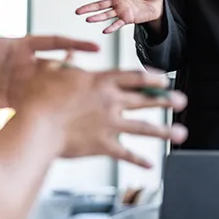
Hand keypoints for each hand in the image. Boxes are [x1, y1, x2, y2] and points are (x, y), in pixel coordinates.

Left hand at [0, 3, 99, 109]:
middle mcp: (28, 65)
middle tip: (93, 79)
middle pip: (59, 66)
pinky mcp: (18, 101)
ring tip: (84, 97)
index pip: (54, 42)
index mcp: (22, 47)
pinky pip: (39, 104)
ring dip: (67, 90)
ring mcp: (25, 84)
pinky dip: (51, 107)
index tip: (95, 47)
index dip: (74, 44)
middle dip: (76, 71)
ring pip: (53, 86)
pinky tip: (63, 114)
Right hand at [17, 62, 187, 168]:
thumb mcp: (51, 72)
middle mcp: (110, 101)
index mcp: (101, 81)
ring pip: (144, 128)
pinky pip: (126, 154)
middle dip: (166, 100)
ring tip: (181, 134)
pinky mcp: (102, 145)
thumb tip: (69, 53)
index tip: (164, 80)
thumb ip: (65, 63)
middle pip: (145, 100)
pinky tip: (151, 164)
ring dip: (164, 131)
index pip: (134, 76)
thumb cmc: (39, 97)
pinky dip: (139, 160)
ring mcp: (109, 124)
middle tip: (182, 101)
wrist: (36, 125)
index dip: (152, 77)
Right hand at [76, 0, 163, 34]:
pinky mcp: (126, 19)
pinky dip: (111, 27)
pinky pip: (117, 24)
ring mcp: (120, 10)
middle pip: (100, 4)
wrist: (157, 4)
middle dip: (89, 7)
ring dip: (97, 17)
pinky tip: (105, 30)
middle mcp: (117, 0)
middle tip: (78, 11)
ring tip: (88, 19)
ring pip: (106, 14)